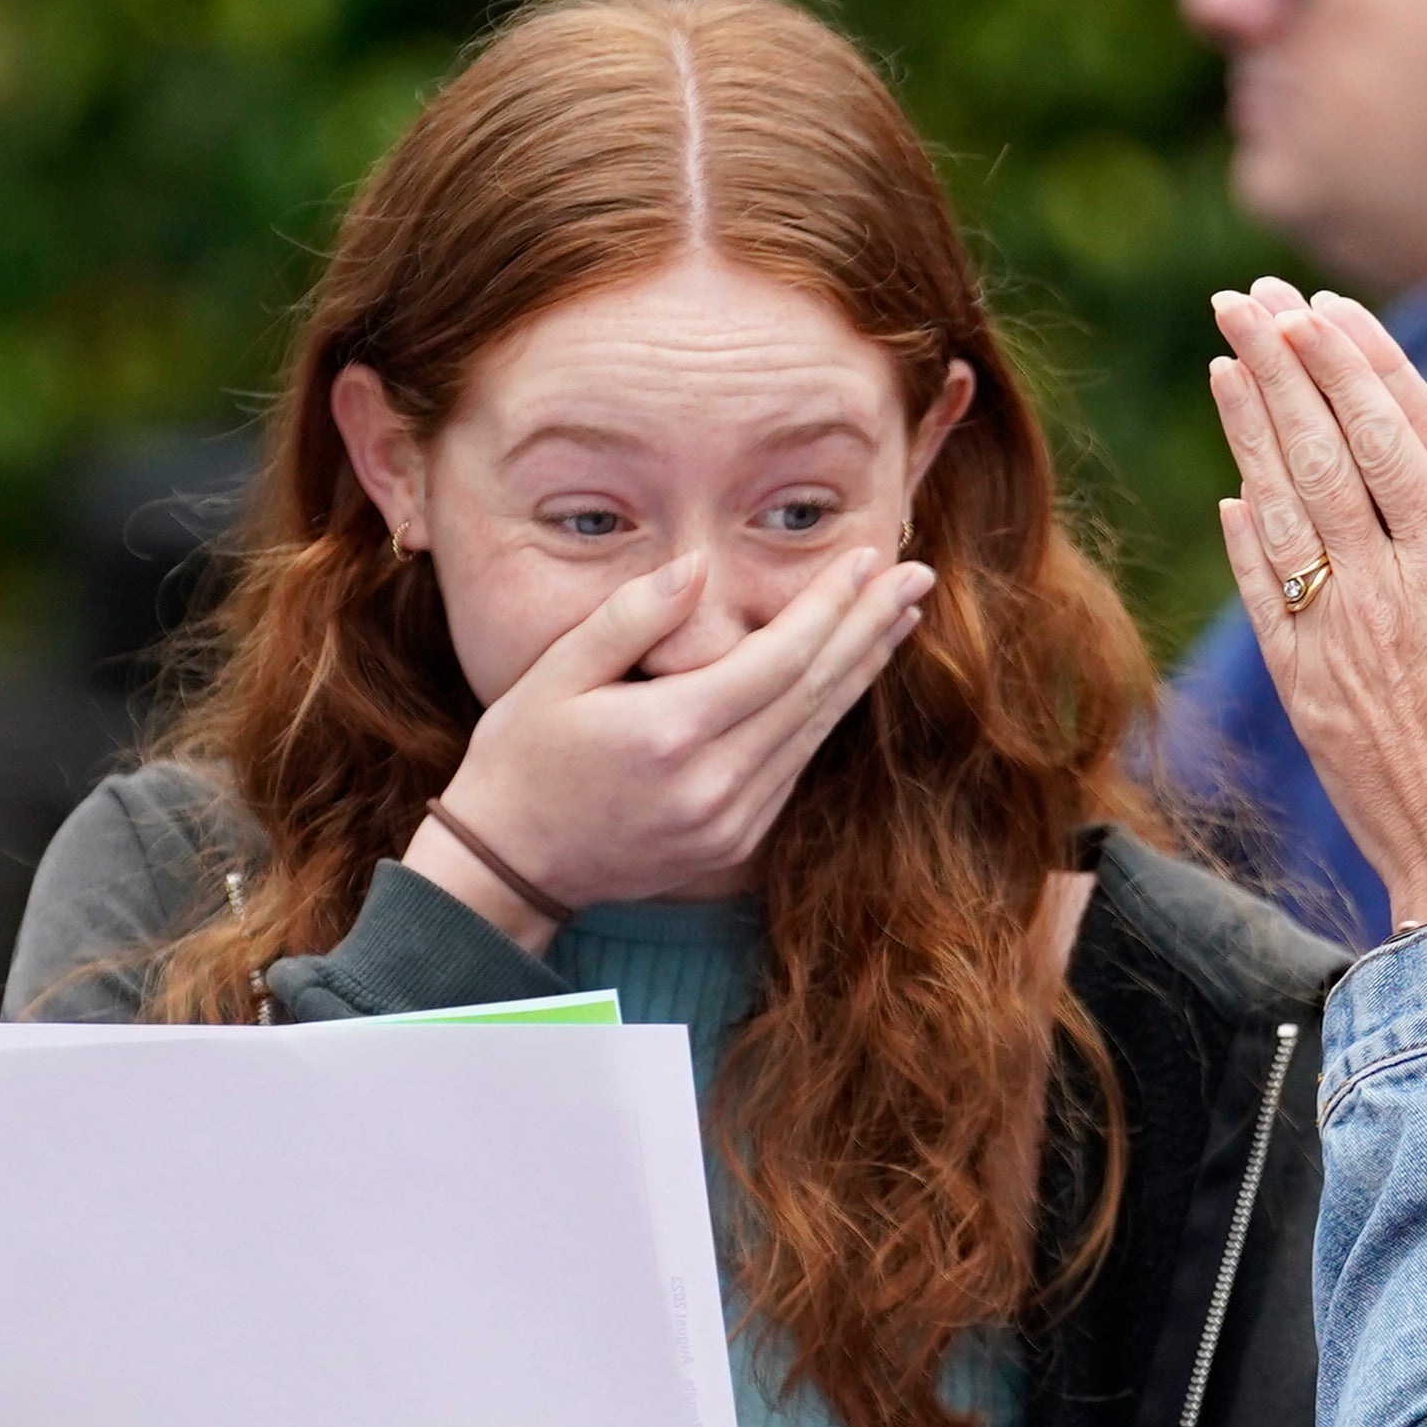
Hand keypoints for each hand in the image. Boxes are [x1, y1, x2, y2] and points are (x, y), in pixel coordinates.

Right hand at [413, 546, 934, 944]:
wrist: (510, 866)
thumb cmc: (521, 759)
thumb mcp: (554, 675)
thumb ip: (629, 617)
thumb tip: (697, 566)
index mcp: (671, 733)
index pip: (779, 658)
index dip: (830, 607)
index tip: (865, 560)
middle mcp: (713, 783)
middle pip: (814, 692)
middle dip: (869, 628)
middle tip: (916, 578)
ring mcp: (731, 820)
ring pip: (814, 731)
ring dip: (861, 670)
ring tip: (900, 618)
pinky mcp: (735, 840)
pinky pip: (794, 765)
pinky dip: (826, 715)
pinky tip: (848, 678)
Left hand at [1206, 283, 1426, 933]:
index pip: (1393, 434)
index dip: (1353, 362)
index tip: (1317, 305)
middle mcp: (1385, 590)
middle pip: (1321, 453)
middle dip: (1279, 368)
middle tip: (1244, 298)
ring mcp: (1336, 641)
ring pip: (1281, 510)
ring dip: (1249, 429)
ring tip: (1224, 360)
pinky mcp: (1309, 692)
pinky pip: (1264, 596)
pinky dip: (1244, 537)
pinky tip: (1234, 491)